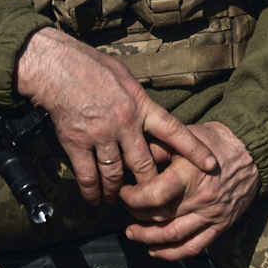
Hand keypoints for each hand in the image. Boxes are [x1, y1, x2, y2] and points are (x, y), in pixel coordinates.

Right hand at [15, 27, 197, 206]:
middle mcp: (124, 123)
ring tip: (117, 200)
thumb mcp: (126, 77)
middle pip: (144, 164)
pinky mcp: (76, 143)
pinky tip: (93, 199)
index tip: (211, 165)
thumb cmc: (91, 66)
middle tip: (155, 202)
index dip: (194, 150)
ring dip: (117, 192)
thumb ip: (139, 100)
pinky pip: (88, 175)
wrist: (56, 66)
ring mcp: (100, 135)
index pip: (174, 131)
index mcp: (141, 106)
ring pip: (115, 175)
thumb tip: (150, 114)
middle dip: (150, 185)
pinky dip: (91, 191)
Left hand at [121, 120, 258, 261]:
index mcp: (189, 175)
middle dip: (136, 215)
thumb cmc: (215, 142)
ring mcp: (211, 215)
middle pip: (158, 218)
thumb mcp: (185, 137)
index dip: (132, 197)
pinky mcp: (220, 226)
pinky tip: (155, 251)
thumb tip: (130, 161)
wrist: (253, 154)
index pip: (152, 196)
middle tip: (127, 209)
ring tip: (132, 233)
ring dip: (147, 239)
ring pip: (172, 237)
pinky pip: (193, 247)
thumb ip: (157, 150)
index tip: (124, 191)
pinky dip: (171, 253)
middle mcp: (200, 199)